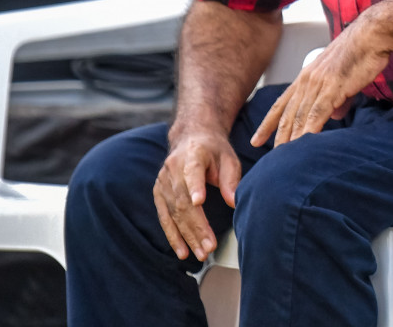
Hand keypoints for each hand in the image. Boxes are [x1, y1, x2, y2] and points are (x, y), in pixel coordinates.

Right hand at [153, 125, 241, 260]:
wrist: (191, 138)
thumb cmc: (214, 150)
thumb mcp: (228, 158)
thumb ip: (231, 179)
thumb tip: (234, 203)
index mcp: (193, 154)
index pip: (192, 171)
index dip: (195, 187)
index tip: (199, 201)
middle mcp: (173, 168)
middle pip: (184, 201)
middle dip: (197, 226)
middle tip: (210, 246)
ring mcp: (162, 182)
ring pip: (174, 213)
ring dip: (187, 236)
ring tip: (200, 253)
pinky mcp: (158, 193)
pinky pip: (165, 218)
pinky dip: (173, 236)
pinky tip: (182, 251)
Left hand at [250, 14, 390, 146]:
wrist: (371, 35)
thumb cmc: (361, 52)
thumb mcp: (341, 77)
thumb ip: (336, 98)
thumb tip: (334, 115)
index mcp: (307, 76)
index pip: (281, 104)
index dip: (268, 123)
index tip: (257, 139)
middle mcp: (307, 80)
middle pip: (287, 114)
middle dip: (276, 137)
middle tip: (269, 160)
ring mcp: (318, 83)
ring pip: (299, 116)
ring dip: (291, 138)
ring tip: (284, 158)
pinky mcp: (333, 87)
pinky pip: (317, 112)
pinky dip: (309, 130)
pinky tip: (304, 143)